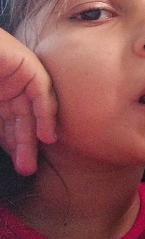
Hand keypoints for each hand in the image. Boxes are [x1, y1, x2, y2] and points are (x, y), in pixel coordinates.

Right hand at [0, 29, 56, 175]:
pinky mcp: (29, 68)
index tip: (11, 161)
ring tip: (30, 165)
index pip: (3, 122)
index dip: (8, 142)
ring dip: (33, 139)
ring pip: (31, 112)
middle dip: (21, 146)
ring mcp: (19, 77)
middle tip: (25, 170)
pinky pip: (41, 95)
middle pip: (19, 120)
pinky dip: (45, 115)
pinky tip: (46, 137)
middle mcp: (7, 87)